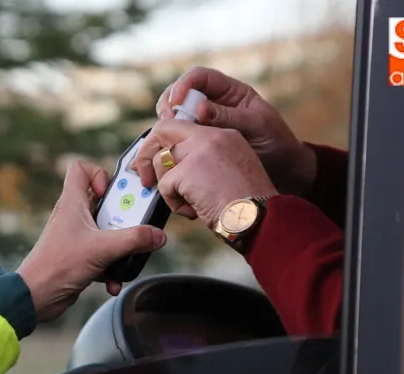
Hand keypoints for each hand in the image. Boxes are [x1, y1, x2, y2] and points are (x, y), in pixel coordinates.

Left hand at [17, 160, 166, 322]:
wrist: (36, 297)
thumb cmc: (58, 266)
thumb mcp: (102, 249)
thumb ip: (134, 239)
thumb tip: (158, 235)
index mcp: (72, 203)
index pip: (81, 169)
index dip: (100, 174)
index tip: (112, 193)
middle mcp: (73, 216)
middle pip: (104, 203)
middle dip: (123, 216)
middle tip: (133, 226)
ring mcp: (76, 237)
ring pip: (106, 232)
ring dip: (120, 247)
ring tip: (124, 258)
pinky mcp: (78, 257)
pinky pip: (102, 256)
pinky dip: (110, 268)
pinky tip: (112, 282)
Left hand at [134, 120, 277, 230]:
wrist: (260, 218)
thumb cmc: (247, 207)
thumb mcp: (229, 173)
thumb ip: (203, 162)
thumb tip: (172, 169)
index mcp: (224, 135)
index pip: (182, 125)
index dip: (163, 141)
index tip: (155, 157)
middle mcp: (211, 136)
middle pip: (162, 130)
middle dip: (146, 154)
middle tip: (143, 177)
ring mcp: (199, 150)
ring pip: (160, 162)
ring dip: (169, 188)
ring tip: (191, 203)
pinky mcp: (188, 169)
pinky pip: (164, 186)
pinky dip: (175, 204)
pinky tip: (195, 210)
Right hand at [154, 67, 316, 195]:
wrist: (283, 169)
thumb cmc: (276, 141)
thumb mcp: (257, 125)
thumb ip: (229, 116)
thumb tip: (199, 109)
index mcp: (229, 91)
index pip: (199, 77)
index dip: (183, 85)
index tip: (176, 103)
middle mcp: (212, 104)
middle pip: (179, 94)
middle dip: (168, 106)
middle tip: (165, 123)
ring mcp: (203, 124)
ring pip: (174, 117)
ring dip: (164, 126)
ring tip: (163, 140)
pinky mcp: (198, 143)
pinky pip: (177, 139)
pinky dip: (168, 144)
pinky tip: (165, 154)